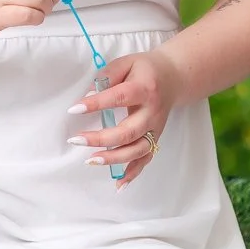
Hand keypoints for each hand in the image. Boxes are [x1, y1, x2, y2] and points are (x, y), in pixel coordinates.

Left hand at [66, 48, 187, 188]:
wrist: (174, 77)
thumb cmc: (145, 69)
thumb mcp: (126, 63)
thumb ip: (107, 76)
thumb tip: (87, 96)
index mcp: (144, 89)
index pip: (119, 97)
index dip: (96, 104)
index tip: (75, 109)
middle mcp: (152, 112)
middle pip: (128, 131)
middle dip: (101, 139)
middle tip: (77, 140)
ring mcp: (155, 128)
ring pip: (137, 150)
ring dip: (114, 159)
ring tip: (91, 161)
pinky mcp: (155, 138)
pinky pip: (146, 159)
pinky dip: (133, 174)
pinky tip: (118, 185)